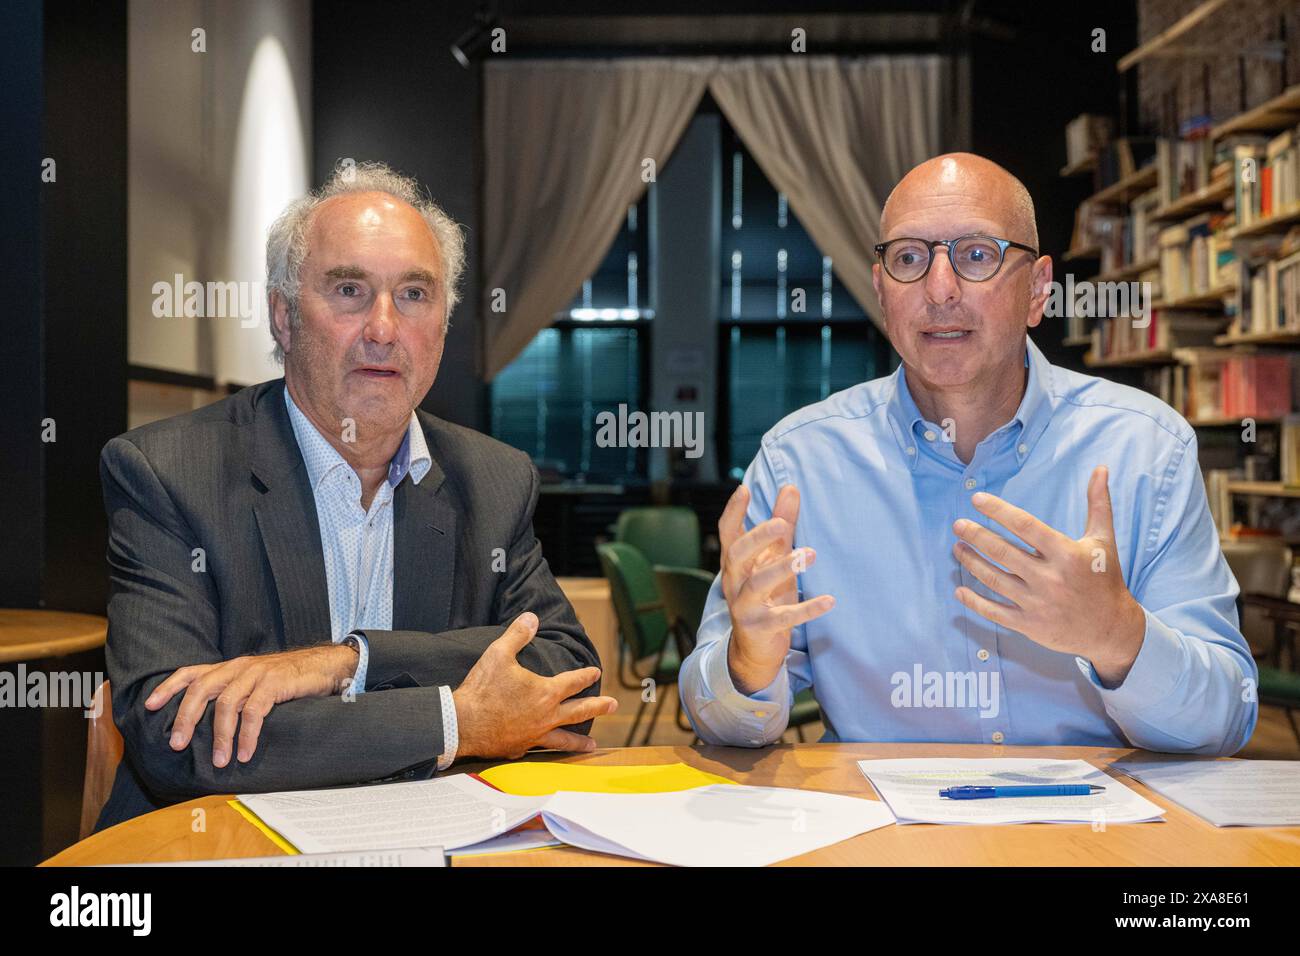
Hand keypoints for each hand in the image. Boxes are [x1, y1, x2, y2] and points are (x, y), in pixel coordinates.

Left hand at [146, 643, 358, 766]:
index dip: (169, 688)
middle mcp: (239, 667)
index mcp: (230, 667)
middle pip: (201, 689)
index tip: (149, 706)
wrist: (326, 665)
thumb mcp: (256, 681)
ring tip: (218, 760)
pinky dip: (247, 735)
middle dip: (185, 718)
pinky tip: (246, 753)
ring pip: (226, 704)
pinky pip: (254, 712)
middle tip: (177, 745)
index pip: (191, 672)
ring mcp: (256, 674)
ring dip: (220, 736)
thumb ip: (235, 693)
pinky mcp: (274, 683)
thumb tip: (210, 723)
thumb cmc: (290, 678)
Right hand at [452, 612, 617, 758]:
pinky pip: (540, 750)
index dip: (586, 676)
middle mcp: (546, 716)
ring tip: (593, 745)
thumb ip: (518, 635)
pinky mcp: (520, 748)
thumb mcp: (499, 654)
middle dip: (598, 707)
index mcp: (545, 692)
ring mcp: (534, 735)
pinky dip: (549, 751)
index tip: (596, 672)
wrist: (461, 724)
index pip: (573, 682)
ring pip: (564, 739)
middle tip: (613, 705)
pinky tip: (550, 752)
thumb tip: (532, 617)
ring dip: (580, 742)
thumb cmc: (481, 689)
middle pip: (579, 711)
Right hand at [719, 483, 834, 694]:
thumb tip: (791, 487)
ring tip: (810, 555)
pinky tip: (829, 600)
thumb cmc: (766, 594)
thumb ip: (781, 524)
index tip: (742, 489)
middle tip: (781, 524)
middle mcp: (734, 582)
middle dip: (757, 538)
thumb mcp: (773, 558)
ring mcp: (744, 607)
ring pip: (758, 585)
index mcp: (735, 563)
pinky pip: (783, 618)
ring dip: (783, 568)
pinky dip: (807, 609)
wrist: (754, 647)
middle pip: (737, 555)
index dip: (732, 512)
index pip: (727, 533)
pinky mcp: (761, 628)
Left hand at [952, 465, 1145, 686]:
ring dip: (971, 563)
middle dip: (976, 536)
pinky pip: (995, 612)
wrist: (1112, 629)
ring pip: (994, 580)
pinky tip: (960, 591)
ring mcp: (1037, 603)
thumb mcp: (1104, 540)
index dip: (998, 511)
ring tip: (957, 548)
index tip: (977, 499)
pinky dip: (975, 602)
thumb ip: (1098, 504)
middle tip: (958, 525)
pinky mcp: (1030, 624)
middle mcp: (1050, 578)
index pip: (1025, 526)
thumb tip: (1100, 468)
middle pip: (1003, 552)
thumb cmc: (1106, 579)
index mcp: (1066, 554)